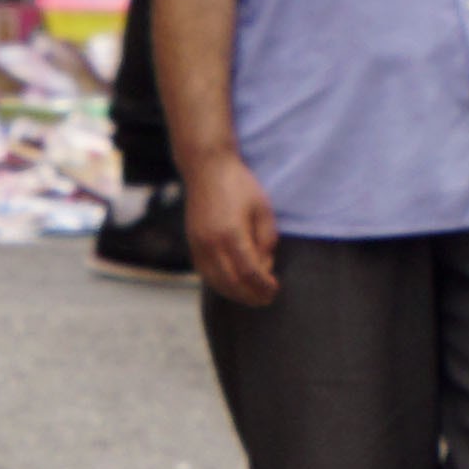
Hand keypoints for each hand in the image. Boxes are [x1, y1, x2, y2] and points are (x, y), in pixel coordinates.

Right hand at [183, 152, 282, 308]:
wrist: (206, 168)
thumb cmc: (239, 185)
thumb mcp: (262, 208)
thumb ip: (266, 240)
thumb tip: (264, 266)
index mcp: (231, 233)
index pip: (249, 272)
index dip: (264, 285)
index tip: (276, 289)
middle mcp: (211, 243)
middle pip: (232, 283)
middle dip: (251, 296)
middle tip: (267, 299)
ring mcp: (198, 245)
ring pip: (216, 282)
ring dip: (236, 294)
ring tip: (253, 297)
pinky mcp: (192, 244)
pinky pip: (206, 274)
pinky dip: (221, 285)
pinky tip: (234, 286)